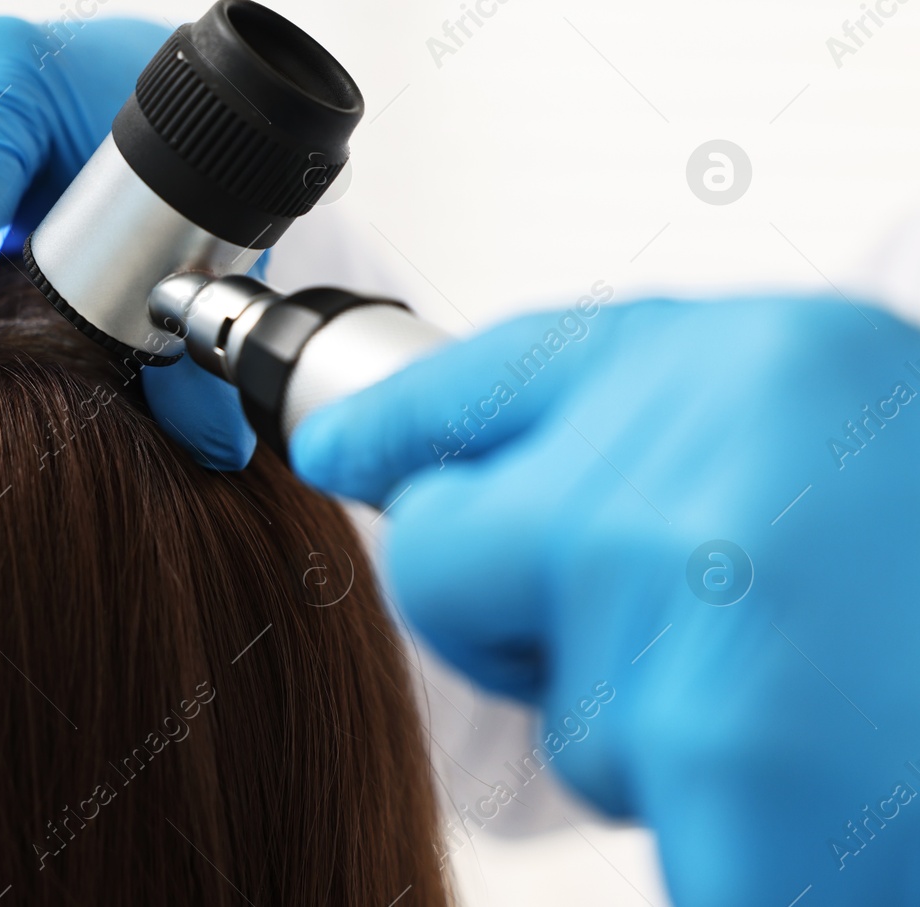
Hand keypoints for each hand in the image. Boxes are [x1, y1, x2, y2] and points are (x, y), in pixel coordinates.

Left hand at [291, 295, 919, 904]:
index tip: (341, 449)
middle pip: (448, 554)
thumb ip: (661, 427)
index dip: (397, 428)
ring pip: (555, 702)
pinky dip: (712, 818)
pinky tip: (817, 783)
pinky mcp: (720, 774)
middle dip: (512, 608)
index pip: (479, 382)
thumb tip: (450, 458)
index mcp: (732, 358)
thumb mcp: (834, 423)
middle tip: (670, 629)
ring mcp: (692, 619)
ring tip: (818, 699)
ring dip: (656, 720)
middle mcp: (687, 463)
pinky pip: (629, 798)